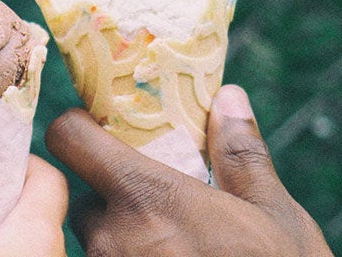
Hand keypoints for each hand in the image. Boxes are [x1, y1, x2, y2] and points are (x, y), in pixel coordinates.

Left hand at [46, 85, 331, 255]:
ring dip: (121, 234)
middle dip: (112, 194)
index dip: (77, 129)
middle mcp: (112, 235)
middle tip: (156, 202)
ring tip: (171, 243)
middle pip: (85, 196)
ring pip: (94, 239)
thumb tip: (228, 99)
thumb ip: (240, 154)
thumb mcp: (273, 216)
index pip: (68, 140)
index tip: (99, 129)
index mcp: (145, 196)